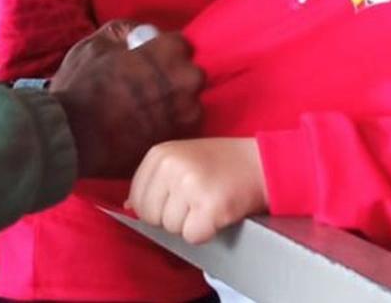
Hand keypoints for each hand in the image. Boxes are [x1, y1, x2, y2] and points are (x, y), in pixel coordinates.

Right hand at [48, 21, 203, 178]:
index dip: (161, 51)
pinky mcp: (180, 139)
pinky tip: (144, 126)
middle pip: (188, 73)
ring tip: (143, 109)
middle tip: (145, 85)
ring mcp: (187, 113)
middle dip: (172, 77)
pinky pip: (179, 126)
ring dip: (172, 103)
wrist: (77, 136)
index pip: (180, 44)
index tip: (146, 60)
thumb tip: (139, 34)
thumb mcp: (96, 45)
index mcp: (170, 51)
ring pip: (187, 102)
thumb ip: (124, 33)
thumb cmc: (84, 85)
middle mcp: (187, 79)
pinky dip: (166, 125)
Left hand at [127, 137, 266, 243]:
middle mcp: (171, 166)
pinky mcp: (210, 206)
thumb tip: (128, 207)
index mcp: (159, 154)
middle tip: (195, 203)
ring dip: (191, 224)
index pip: (136, 198)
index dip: (156, 207)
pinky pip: (192, 236)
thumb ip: (155, 180)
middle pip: (151, 216)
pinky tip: (218, 214)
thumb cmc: (220, 164)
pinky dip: (206, 232)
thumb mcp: (181, 160)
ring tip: (209, 203)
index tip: (177, 199)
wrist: (262, 162)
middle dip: (172, 217)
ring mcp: (190, 185)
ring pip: (172, 228)